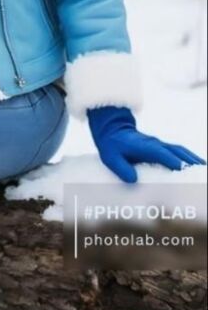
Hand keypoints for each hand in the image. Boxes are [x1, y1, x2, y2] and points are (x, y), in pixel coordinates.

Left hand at [87, 105, 205, 184]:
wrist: (112, 128)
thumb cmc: (111, 144)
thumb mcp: (110, 157)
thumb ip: (121, 168)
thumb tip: (133, 181)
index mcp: (144, 146)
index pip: (161, 153)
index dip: (171, 161)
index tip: (182, 169)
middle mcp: (155, 144)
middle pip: (176, 152)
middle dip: (189, 161)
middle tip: (201, 172)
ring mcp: (159, 144)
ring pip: (180, 151)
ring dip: (192, 159)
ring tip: (203, 169)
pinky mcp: (160, 147)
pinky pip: (177, 151)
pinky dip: (188, 157)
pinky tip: (195, 164)